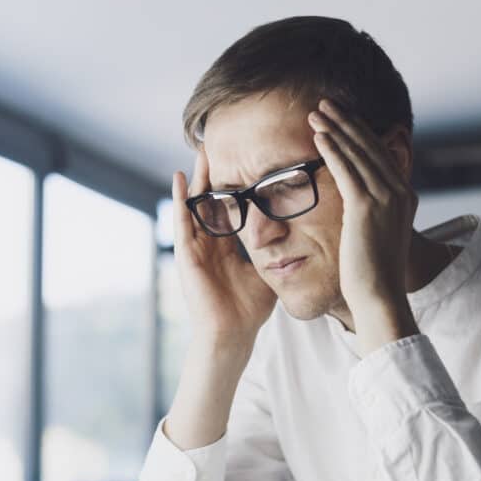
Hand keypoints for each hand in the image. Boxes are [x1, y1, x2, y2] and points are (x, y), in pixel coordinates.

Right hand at [173, 148, 276, 346]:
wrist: (232, 334)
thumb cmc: (249, 311)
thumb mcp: (268, 272)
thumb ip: (277, 253)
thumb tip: (301, 238)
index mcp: (227, 248)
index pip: (231, 208)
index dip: (236, 186)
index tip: (245, 161)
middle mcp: (210, 244)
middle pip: (211, 200)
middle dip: (215, 174)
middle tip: (219, 145)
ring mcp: (196, 248)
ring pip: (196, 205)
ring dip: (197, 179)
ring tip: (200, 152)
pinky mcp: (186, 255)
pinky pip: (182, 221)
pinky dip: (180, 200)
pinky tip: (179, 178)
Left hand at [308, 99, 417, 352]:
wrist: (380, 296)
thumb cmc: (373, 275)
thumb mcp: (378, 237)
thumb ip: (373, 216)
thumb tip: (361, 210)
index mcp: (404, 197)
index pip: (380, 155)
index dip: (360, 133)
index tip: (342, 117)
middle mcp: (399, 192)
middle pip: (370, 146)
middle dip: (347, 122)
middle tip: (326, 104)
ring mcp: (385, 198)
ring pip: (358, 153)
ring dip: (336, 129)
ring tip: (316, 112)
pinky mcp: (366, 208)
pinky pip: (346, 170)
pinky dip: (332, 149)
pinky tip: (318, 136)